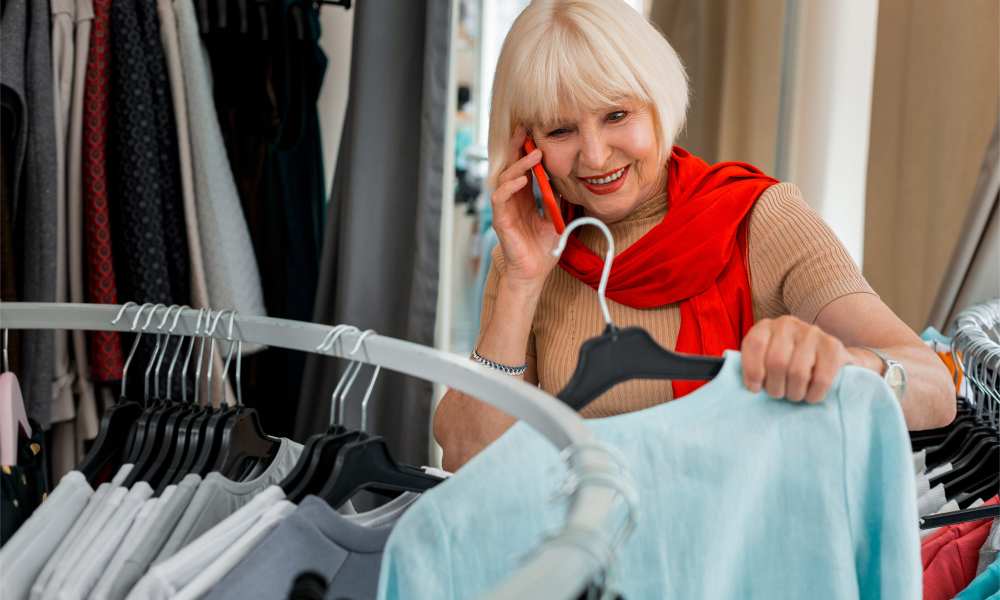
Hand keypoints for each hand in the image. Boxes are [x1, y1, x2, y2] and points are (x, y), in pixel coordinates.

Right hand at [490, 127, 560, 289]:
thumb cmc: (543, 248)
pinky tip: (522, 179)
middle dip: (518, 147)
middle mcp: (512, 200)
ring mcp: (505, 209)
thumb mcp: (557, 217)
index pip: (523, 167)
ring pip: (505, 178)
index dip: (527, 150)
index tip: (536, 132)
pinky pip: (500, 198)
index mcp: (524, 197)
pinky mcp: (501, 220)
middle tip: (527, 129)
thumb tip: (570, 178)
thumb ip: (559, 198)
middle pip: (511, 166)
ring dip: (519, 164)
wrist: (535, 272)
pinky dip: (510, 186)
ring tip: (534, 154)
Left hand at [740, 315, 859, 402]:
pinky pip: (821, 379)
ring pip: (797, 372)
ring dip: (794, 393)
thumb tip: (739, 383)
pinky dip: (813, 394)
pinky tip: (810, 395)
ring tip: (794, 394)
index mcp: (765, 327)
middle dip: (775, 387)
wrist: (828, 357)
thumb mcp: (764, 360)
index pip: (754, 345)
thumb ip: (752, 367)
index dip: (752, 372)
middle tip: (779, 394)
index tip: (755, 389)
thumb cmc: (788, 363)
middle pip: (776, 362)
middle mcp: (787, 324)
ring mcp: (812, 332)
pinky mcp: (833, 346)